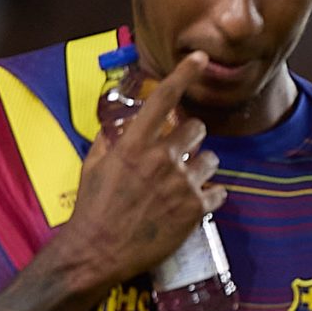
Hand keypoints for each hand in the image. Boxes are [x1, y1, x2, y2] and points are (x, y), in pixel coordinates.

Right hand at [47, 50, 227, 290]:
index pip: (164, 98)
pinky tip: (195, 205)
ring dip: (202, 167)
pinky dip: (210, 197)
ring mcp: (181, 183)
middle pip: (197, 128)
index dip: (185, 74)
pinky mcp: (195, 209)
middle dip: (192, 138)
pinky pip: (219, 191)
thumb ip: (109, 142)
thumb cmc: (93, 209)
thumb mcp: (93, 167)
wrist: (98, 252)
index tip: (201, 58)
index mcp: (134, 143)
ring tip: (185, 184)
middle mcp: (161, 158)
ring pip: (211, 159)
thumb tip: (116, 129)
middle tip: (181, 154)